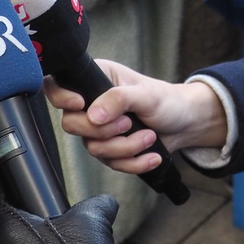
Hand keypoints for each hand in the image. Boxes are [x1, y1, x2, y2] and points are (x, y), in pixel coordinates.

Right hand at [46, 61, 227, 173]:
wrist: (186, 124)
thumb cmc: (167, 100)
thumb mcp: (146, 94)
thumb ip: (118, 99)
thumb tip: (92, 114)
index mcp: (95, 79)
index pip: (57, 86)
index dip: (61, 97)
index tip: (80, 104)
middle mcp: (92, 104)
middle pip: (72, 124)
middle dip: (104, 131)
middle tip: (128, 123)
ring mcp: (99, 129)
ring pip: (93, 148)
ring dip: (125, 147)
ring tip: (149, 136)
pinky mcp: (111, 149)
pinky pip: (111, 163)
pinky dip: (134, 163)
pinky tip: (152, 155)